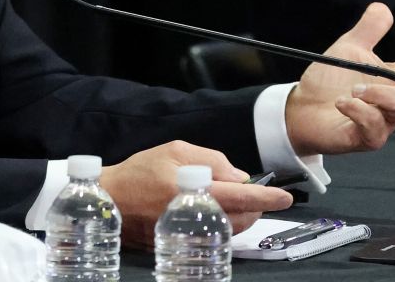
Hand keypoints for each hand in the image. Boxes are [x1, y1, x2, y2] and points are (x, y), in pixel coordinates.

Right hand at [99, 140, 291, 248]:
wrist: (109, 199)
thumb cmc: (140, 170)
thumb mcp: (176, 150)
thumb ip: (212, 159)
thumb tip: (239, 177)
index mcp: (192, 189)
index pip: (240, 196)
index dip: (266, 197)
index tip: (285, 197)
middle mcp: (192, 216)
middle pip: (240, 219)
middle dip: (256, 208)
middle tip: (257, 195)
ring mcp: (187, 234)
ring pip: (229, 231)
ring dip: (242, 217)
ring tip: (237, 202)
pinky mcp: (181, 244)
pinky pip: (213, 237)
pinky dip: (224, 225)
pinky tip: (218, 212)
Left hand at [284, 3, 394, 156]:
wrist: (300, 108)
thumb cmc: (328, 82)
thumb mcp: (350, 48)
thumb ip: (369, 29)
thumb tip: (383, 7)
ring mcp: (386, 123)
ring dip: (378, 93)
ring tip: (354, 89)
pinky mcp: (368, 139)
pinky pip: (373, 124)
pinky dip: (358, 109)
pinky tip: (343, 102)